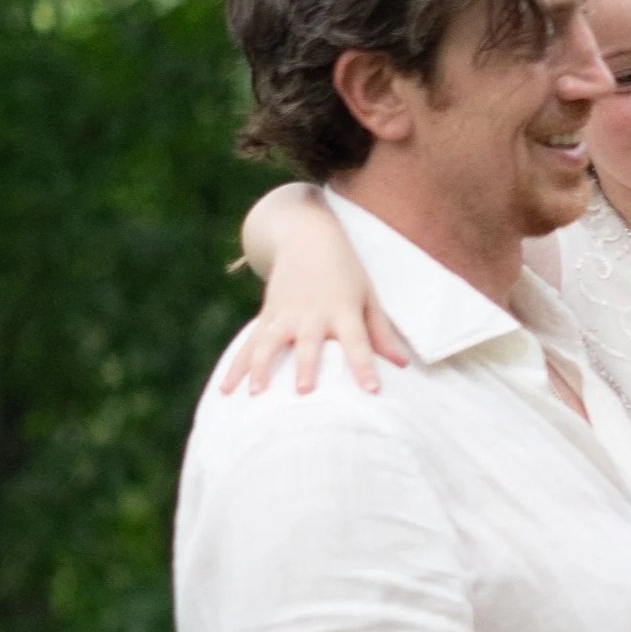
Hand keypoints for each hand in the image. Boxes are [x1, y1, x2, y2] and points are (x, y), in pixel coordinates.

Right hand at [219, 247, 408, 397]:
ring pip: (270, 344)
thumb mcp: (368, 296)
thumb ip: (382, 332)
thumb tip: (403, 365)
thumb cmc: (345, 271)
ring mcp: (285, 314)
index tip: (373, 390)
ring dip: (262, 369)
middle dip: (306, 367)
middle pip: (309, 343)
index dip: (364, 366)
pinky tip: (227, 390)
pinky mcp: (266, 316)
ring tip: (256, 395)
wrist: (307, 236)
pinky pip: (249, 344)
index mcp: (342, 309)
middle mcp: (312, 313)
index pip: (358, 341)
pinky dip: (237, 366)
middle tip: (303, 392)